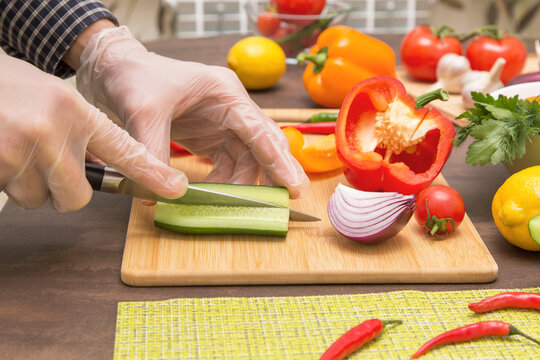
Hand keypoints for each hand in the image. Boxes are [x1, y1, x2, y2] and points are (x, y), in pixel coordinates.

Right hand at [0, 55, 186, 210]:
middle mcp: (54, 130)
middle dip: (61, 190)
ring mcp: (23, 149)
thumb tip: (102, 167)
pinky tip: (1, 151)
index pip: (124, 150)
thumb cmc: (7, 88)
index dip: (151, 174)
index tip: (175, 187)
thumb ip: (80, 131)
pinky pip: (13, 195)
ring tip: (12, 147)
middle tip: (42, 163)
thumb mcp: (51, 99)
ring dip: (28, 184)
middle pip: (77, 197)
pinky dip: (6, 181)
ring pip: (40, 199)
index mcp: (74, 110)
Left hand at [76, 26, 308, 197]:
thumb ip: (155, 152)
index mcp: (224, 92)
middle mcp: (231, 108)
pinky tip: (209, 194)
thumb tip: (163, 192)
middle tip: (283, 202)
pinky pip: (227, 165)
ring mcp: (223, 123)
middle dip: (273, 174)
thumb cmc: (134, 77)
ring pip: (247, 160)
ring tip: (226, 205)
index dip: (279, 160)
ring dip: (239, 185)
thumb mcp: (143, 113)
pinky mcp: (210, 137)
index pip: (259, 129)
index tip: (294, 186)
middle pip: (262, 146)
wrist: (116, 70)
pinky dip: (221, 183)